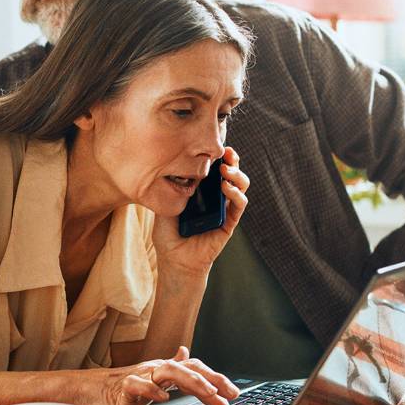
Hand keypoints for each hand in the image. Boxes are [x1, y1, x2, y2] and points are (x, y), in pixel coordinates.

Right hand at [92, 346, 239, 404]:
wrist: (91, 390)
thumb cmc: (122, 386)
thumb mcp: (153, 377)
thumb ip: (172, 368)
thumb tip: (186, 353)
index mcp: (165, 369)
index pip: (197, 368)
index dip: (218, 378)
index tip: (235, 395)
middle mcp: (156, 369)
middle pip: (190, 368)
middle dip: (214, 380)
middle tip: (232, 396)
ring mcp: (141, 376)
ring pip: (170, 371)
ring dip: (192, 381)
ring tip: (210, 393)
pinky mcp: (124, 388)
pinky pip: (138, 385)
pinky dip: (152, 390)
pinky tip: (163, 398)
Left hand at [152, 147, 249, 274]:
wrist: (175, 260)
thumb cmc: (169, 235)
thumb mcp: (164, 206)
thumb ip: (170, 189)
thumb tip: (170, 165)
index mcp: (202, 191)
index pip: (215, 168)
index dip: (218, 155)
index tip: (214, 144)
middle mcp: (216, 198)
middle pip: (232, 173)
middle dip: (232, 160)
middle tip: (225, 152)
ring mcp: (225, 209)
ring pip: (240, 186)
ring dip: (236, 175)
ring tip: (225, 170)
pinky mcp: (230, 223)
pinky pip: (239, 206)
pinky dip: (236, 194)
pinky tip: (225, 188)